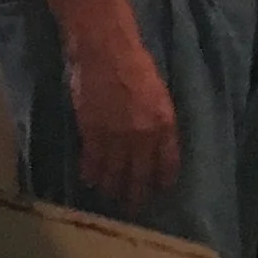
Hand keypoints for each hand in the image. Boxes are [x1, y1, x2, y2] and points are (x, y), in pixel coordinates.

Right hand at [68, 30, 180, 209]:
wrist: (106, 50)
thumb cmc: (135, 64)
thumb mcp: (159, 94)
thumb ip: (158, 121)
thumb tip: (154, 145)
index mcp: (165, 124)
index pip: (167, 164)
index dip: (162, 180)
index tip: (158, 190)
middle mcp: (143, 136)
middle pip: (140, 175)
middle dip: (136, 194)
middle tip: (132, 208)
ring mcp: (117, 136)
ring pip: (115, 174)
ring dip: (112, 188)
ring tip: (110, 197)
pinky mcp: (92, 133)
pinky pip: (92, 162)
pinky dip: (91, 174)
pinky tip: (90, 181)